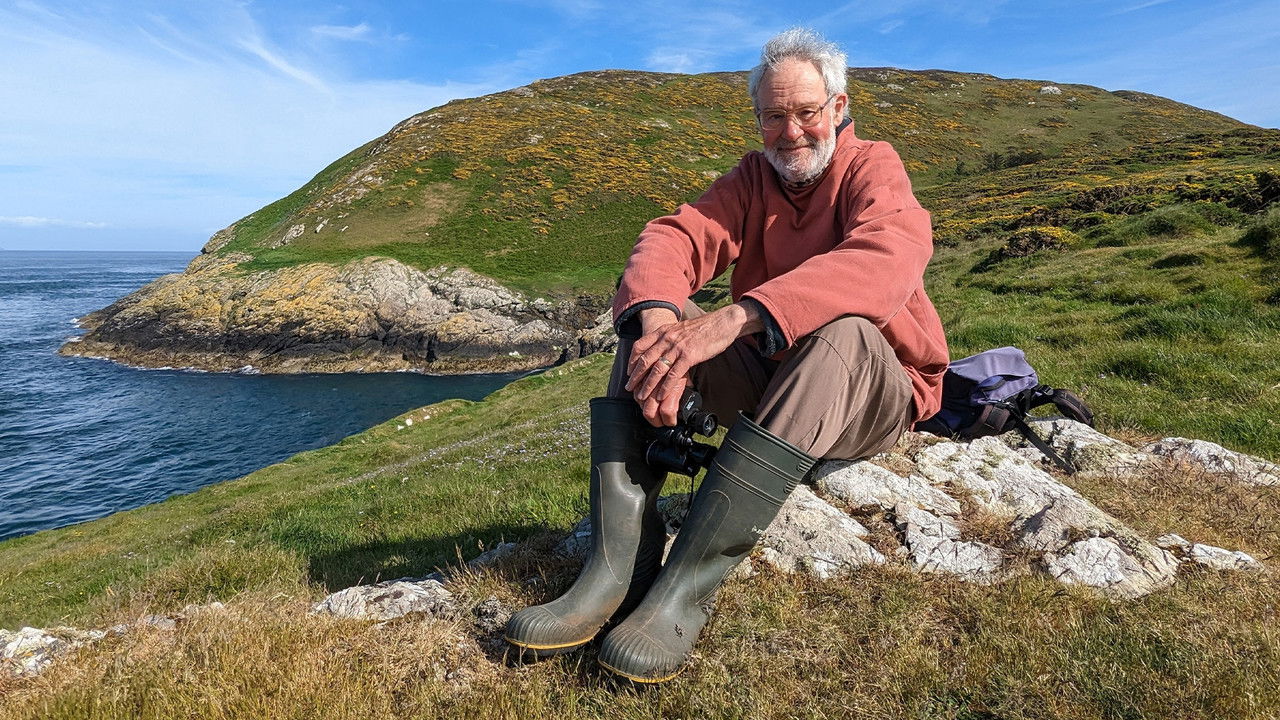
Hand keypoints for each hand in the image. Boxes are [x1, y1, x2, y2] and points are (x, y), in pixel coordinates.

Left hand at [625, 303, 761, 425]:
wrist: (723, 322)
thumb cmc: (704, 328)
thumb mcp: (681, 329)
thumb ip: (670, 338)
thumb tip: (664, 350)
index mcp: (664, 331)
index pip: (640, 345)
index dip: (632, 360)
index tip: (629, 372)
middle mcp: (667, 338)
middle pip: (645, 359)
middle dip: (635, 376)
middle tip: (629, 388)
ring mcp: (678, 347)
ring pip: (657, 369)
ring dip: (648, 385)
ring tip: (642, 396)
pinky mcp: (689, 356)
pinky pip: (674, 374)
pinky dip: (666, 387)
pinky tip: (661, 395)